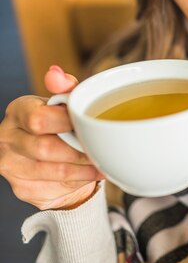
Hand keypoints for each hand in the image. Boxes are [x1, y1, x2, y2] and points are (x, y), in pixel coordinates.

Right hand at [0, 66, 103, 210]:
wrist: (50, 154)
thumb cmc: (59, 122)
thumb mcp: (64, 102)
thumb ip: (65, 88)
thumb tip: (56, 74)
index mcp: (18, 111)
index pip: (38, 119)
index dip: (67, 124)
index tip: (88, 125)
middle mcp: (7, 139)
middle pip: (45, 149)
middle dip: (78, 150)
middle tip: (100, 149)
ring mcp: (12, 167)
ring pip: (53, 172)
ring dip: (83, 169)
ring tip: (103, 163)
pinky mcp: (23, 189)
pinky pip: (55, 188)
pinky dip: (79, 182)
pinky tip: (91, 174)